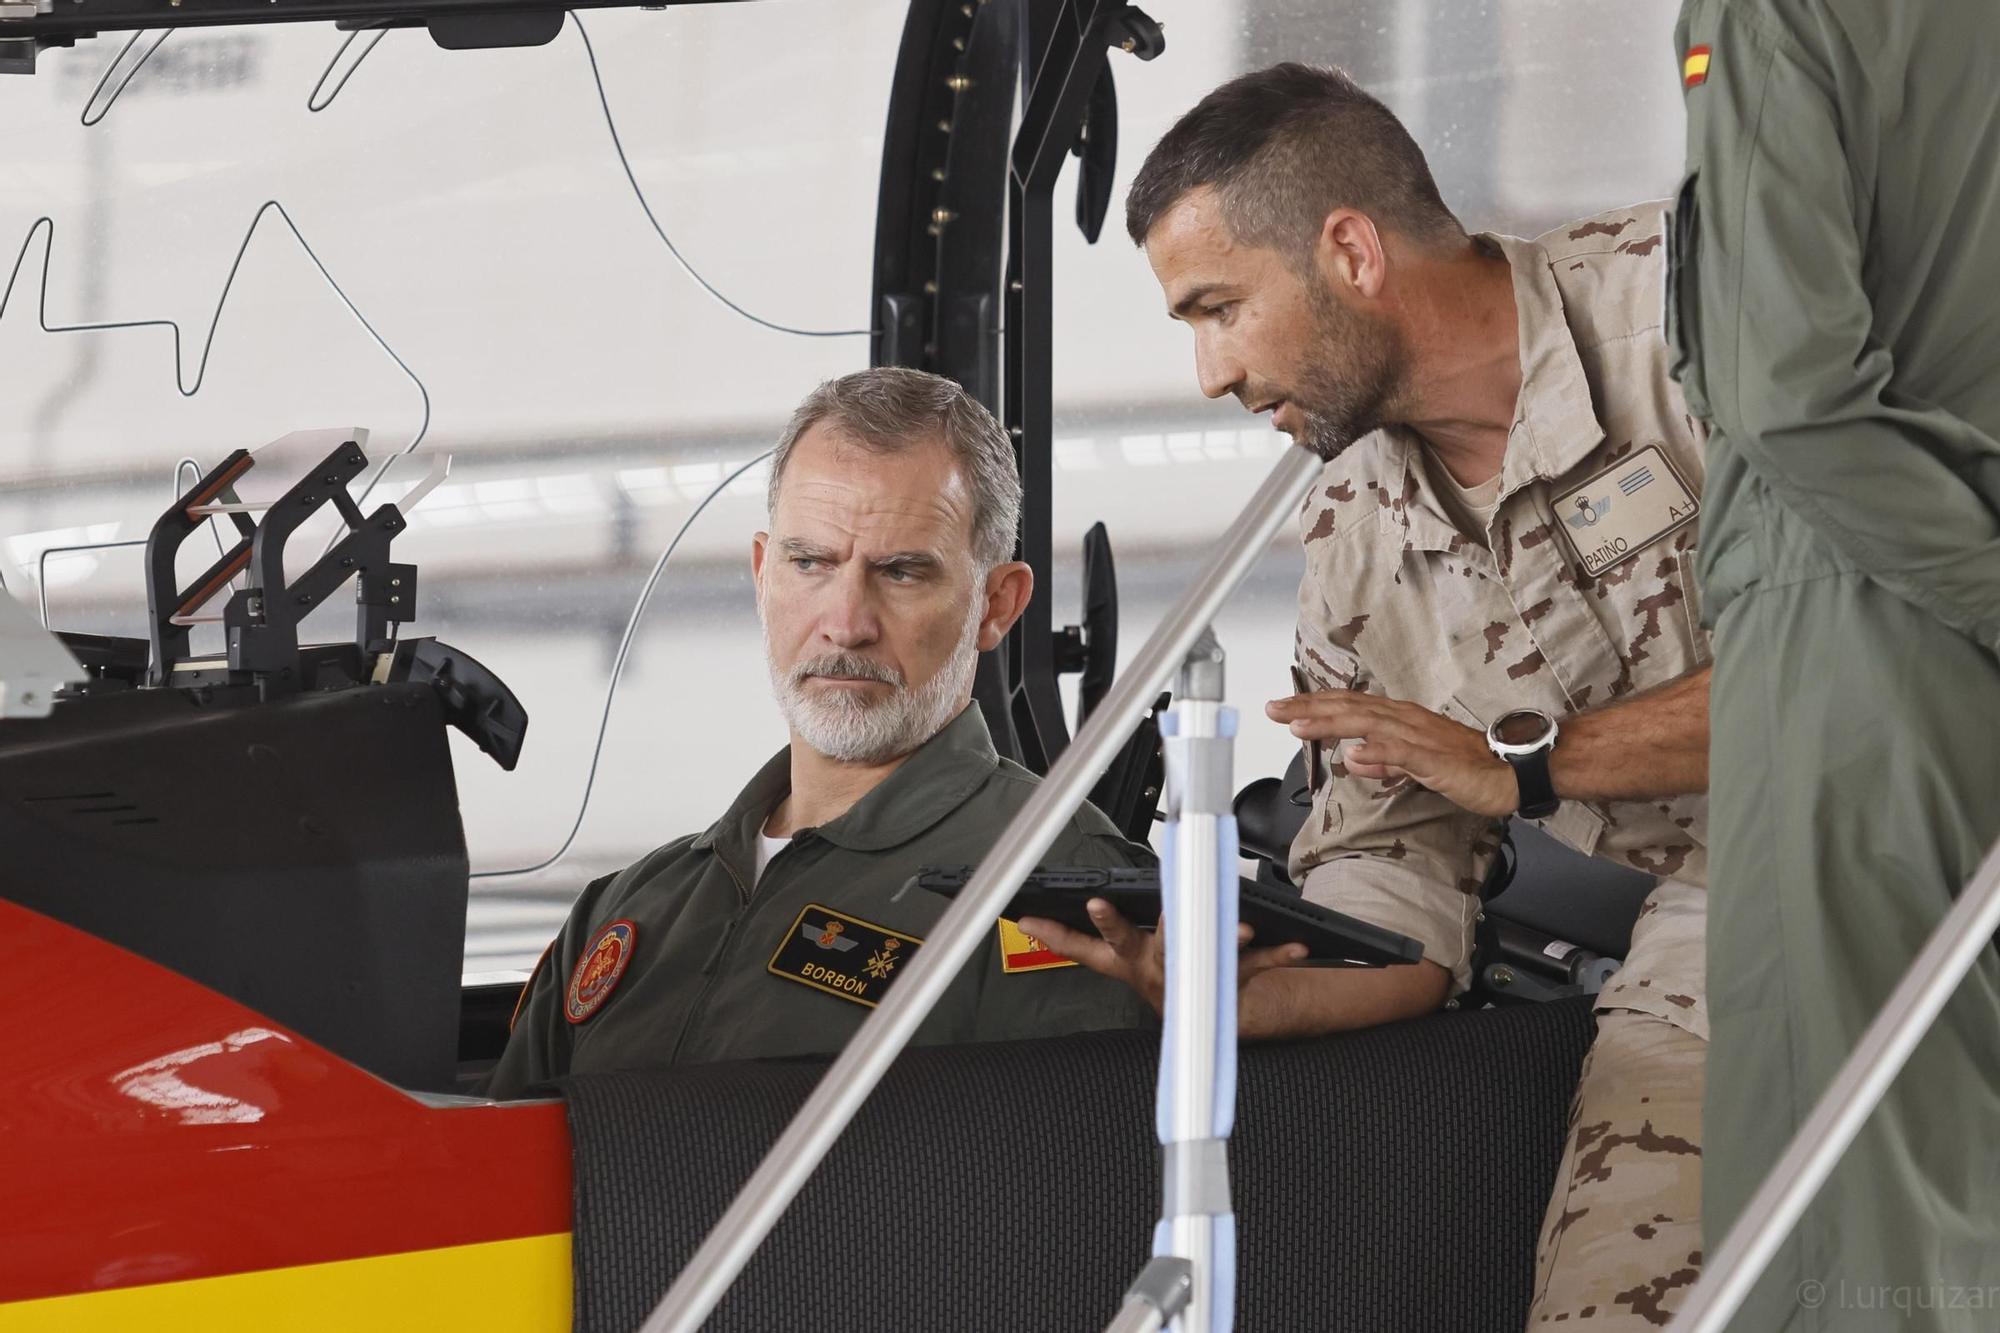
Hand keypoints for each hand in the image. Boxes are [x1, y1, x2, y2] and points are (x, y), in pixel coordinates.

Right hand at [1017, 899, 1307, 1013]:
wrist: (1222, 1020)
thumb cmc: (1178, 975)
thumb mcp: (1135, 957)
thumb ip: (1101, 936)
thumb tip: (1036, 919)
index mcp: (1130, 962)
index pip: (1085, 948)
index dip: (1058, 935)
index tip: (1033, 920)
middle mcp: (1155, 970)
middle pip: (1132, 944)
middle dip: (1116, 926)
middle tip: (1101, 907)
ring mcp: (1190, 979)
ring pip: (1195, 953)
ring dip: (1213, 938)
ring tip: (1234, 927)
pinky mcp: (1228, 983)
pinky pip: (1254, 965)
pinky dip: (1277, 953)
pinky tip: (1295, 945)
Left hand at [1266, 691, 1518, 817]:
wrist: (1512, 768)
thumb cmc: (1469, 765)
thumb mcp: (1417, 764)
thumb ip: (1385, 760)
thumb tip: (1353, 756)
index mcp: (1401, 720)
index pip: (1350, 708)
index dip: (1315, 706)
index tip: (1284, 708)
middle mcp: (1406, 721)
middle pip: (1350, 708)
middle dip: (1309, 707)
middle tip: (1275, 708)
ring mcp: (1420, 737)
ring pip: (1368, 724)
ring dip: (1331, 721)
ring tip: (1298, 722)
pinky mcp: (1435, 759)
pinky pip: (1404, 752)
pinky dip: (1379, 750)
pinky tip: (1356, 751)